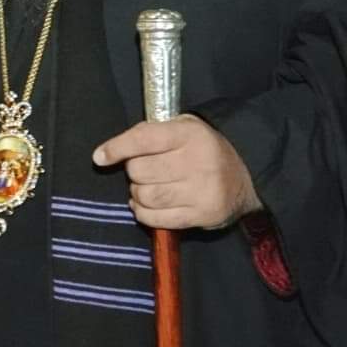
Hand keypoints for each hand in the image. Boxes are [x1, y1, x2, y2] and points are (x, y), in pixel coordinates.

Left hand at [92, 114, 261, 230]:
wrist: (246, 175)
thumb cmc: (204, 148)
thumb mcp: (184, 128)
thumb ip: (150, 134)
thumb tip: (110, 151)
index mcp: (189, 134)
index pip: (143, 139)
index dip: (117, 148)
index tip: (100, 157)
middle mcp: (197, 161)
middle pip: (139, 171)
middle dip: (133, 172)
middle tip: (143, 171)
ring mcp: (201, 191)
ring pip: (146, 196)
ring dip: (138, 194)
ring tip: (147, 188)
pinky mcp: (202, 215)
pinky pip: (157, 219)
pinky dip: (145, 214)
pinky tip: (149, 206)